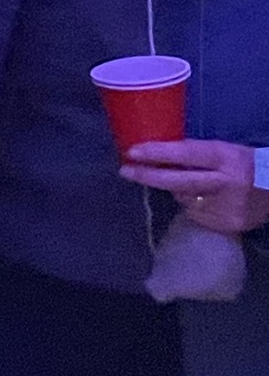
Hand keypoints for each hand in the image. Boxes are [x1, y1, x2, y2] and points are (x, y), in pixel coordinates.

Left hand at [121, 139, 268, 235]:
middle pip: (179, 181)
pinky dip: (195, 206)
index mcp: (228, 158)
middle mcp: (227, 182)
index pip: (188, 153)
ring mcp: (227, 206)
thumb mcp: (227, 151)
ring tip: (200, 186)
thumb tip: (159, 155)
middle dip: (149, 176)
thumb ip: (198, 155)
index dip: (159, 152)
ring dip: (180, 192)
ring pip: (185, 199)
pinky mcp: (228, 224)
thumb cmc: (249, 165)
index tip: (133, 151)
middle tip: (125, 170)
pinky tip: (209, 201)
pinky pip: (197, 214)